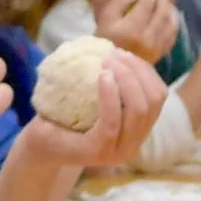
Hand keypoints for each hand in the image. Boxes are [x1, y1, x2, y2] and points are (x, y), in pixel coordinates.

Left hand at [19, 48, 168, 166]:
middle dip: (137, 71)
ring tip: (106, 62)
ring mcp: (118, 151)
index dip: (146, 71)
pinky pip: (112, 122)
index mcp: (139, 130)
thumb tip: (117, 49)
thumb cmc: (67, 118)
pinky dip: (110, 96)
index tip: (124, 53)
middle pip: (153, 101)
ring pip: (138, 110)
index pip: (159, 95)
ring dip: (126, 79)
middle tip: (114, 54)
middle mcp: (134, 144)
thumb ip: (113, 83)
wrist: (41, 145)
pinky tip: (101, 77)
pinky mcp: (99, 152)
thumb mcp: (96, 99)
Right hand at [92, 0, 178, 62]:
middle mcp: (146, 39)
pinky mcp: (161, 52)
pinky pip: (173, 32)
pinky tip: (166, 12)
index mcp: (130, 29)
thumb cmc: (103, 40)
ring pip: (171, 19)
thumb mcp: (102, 17)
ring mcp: (156, 47)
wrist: (111, 67)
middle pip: (162, 8)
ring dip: (168, 4)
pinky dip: (172, 18)